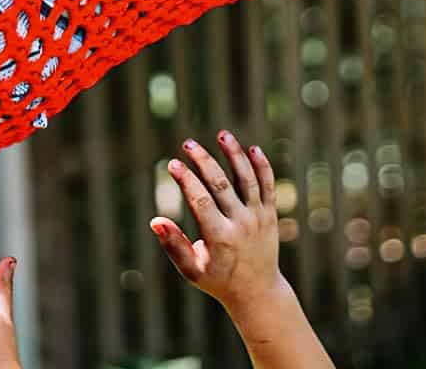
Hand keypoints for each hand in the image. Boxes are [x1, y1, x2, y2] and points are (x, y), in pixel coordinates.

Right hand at [149, 132, 283, 316]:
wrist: (257, 292)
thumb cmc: (217, 280)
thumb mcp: (192, 270)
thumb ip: (174, 245)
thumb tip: (155, 221)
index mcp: (219, 238)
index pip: (200, 201)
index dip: (186, 180)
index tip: (173, 164)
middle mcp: (241, 225)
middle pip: (221, 184)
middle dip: (203, 161)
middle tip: (188, 143)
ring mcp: (258, 218)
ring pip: (247, 179)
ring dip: (235, 154)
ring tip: (222, 134)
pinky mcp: (270, 214)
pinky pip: (267, 185)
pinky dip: (262, 166)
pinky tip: (252, 148)